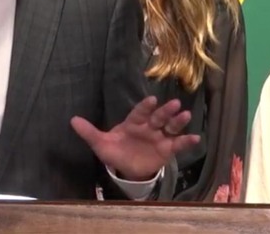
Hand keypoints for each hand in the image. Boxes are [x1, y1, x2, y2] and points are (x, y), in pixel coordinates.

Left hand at [71, 96, 199, 180]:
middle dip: (165, 111)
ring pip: (170, 127)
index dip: (146, 106)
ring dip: (178, 121)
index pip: (140, 112)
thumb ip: (89, 132)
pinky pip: (178, 144)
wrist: (127, 169)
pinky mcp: (167, 149)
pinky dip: (187, 141)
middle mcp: (148, 127)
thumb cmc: (115, 151)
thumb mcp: (101, 143)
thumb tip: (72, 120)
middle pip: (158, 117)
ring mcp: (159, 137)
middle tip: (174, 103)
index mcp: (133, 122)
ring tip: (186, 115)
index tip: (152, 100)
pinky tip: (197, 138)